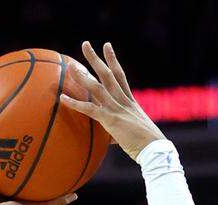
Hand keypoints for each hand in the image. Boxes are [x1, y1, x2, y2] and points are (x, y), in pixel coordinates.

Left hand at [60, 41, 164, 160]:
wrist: (154, 149)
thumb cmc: (146, 144)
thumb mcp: (133, 131)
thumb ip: (120, 129)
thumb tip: (112, 138)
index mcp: (130, 100)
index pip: (120, 75)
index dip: (112, 59)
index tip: (107, 45)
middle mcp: (123, 100)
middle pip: (108, 74)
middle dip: (96, 58)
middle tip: (85, 44)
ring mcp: (117, 109)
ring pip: (97, 87)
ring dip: (83, 76)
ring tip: (71, 66)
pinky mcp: (111, 120)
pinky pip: (90, 109)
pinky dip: (75, 103)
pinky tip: (63, 98)